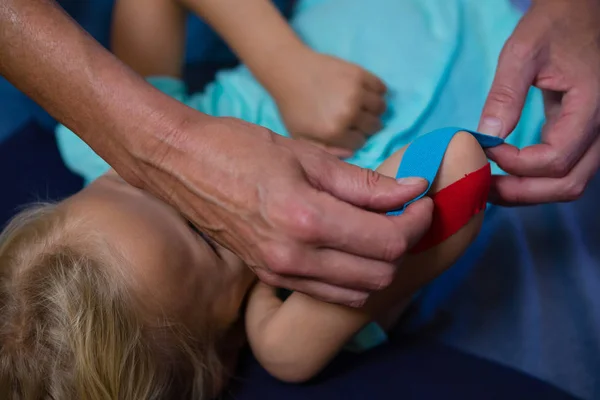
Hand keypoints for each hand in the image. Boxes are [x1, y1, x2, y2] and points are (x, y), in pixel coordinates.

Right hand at [135, 115, 431, 306]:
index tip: (421, 199)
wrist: (181, 164)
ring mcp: (280, 271)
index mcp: (306, 219)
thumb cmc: (239, 147)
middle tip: (402, 213)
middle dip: (402, 243)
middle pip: (380, 273)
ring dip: (379, 263)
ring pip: (359, 290)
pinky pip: (329, 292)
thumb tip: (411, 189)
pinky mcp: (270, 276)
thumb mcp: (306, 155)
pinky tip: (350, 245)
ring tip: (378, 229)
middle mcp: (294, 256)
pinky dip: (352, 275)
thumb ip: (364, 181)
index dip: (416, 221)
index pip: (387, 241)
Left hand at [272, 48, 386, 157]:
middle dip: (367, 125)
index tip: (348, 131)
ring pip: (381, 107)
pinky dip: (378, 92)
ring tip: (364, 106)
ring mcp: (356, 92)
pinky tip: (366, 93)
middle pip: (374, 125)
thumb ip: (324, 149)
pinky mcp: (360, 73)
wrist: (289, 70)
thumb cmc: (293, 106)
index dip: (354, 138)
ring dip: (374, 109)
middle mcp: (349, 112)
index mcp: (334, 131)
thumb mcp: (300, 136)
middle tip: (358, 119)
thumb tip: (351, 152)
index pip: (360, 142)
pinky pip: (381, 88)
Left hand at [478, 0, 599, 204]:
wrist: (583, 10)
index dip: (517, 164)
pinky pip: (566, 168)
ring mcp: (597, 132)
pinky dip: (537, 178)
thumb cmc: (555, 23)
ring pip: (571, 181)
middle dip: (522, 191)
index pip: (556, 158)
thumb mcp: (522, 51)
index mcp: (593, 104)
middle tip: (483, 187)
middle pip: (568, 183)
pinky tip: (507, 171)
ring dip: (530, 190)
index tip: (485, 150)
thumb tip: (486, 136)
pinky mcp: (585, 132)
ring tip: (492, 184)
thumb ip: (506, 95)